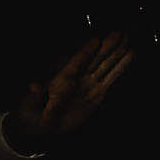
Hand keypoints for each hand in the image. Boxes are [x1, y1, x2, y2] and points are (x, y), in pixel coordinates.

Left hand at [11, 32, 133, 143]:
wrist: (40, 127)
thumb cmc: (31, 114)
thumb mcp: (30, 106)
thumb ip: (34, 96)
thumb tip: (33, 86)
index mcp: (61, 79)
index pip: (75, 63)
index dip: (85, 52)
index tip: (95, 40)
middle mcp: (77, 79)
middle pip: (94, 59)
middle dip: (106, 46)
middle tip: (117, 32)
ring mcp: (88, 85)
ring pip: (104, 65)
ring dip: (116, 53)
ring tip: (126, 38)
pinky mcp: (97, 94)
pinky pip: (111, 79)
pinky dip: (120, 68)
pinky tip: (129, 56)